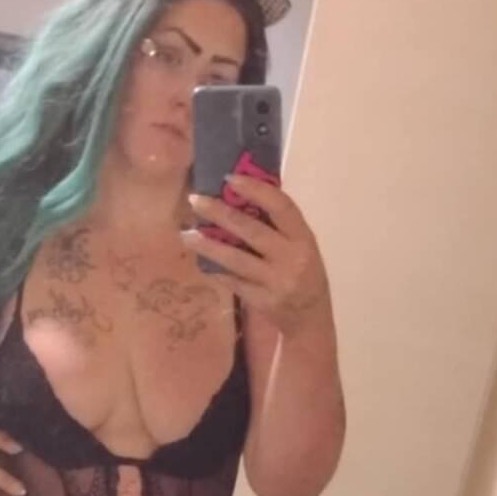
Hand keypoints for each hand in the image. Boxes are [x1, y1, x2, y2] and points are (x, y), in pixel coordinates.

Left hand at [184, 175, 328, 335]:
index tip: (229, 178)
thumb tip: (240, 194)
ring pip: (237, 259)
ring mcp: (277, 281)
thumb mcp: (300, 245)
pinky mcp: (263, 301)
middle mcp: (292, 258)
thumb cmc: (302, 272)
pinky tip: (200, 262)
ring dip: (209, 246)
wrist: (310, 317)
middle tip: (195, 200)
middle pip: (252, 230)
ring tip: (186, 235)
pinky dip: (215, 271)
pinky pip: (233, 282)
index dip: (256, 190)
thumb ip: (278, 225)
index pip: (282, 207)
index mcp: (303, 238)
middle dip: (220, 213)